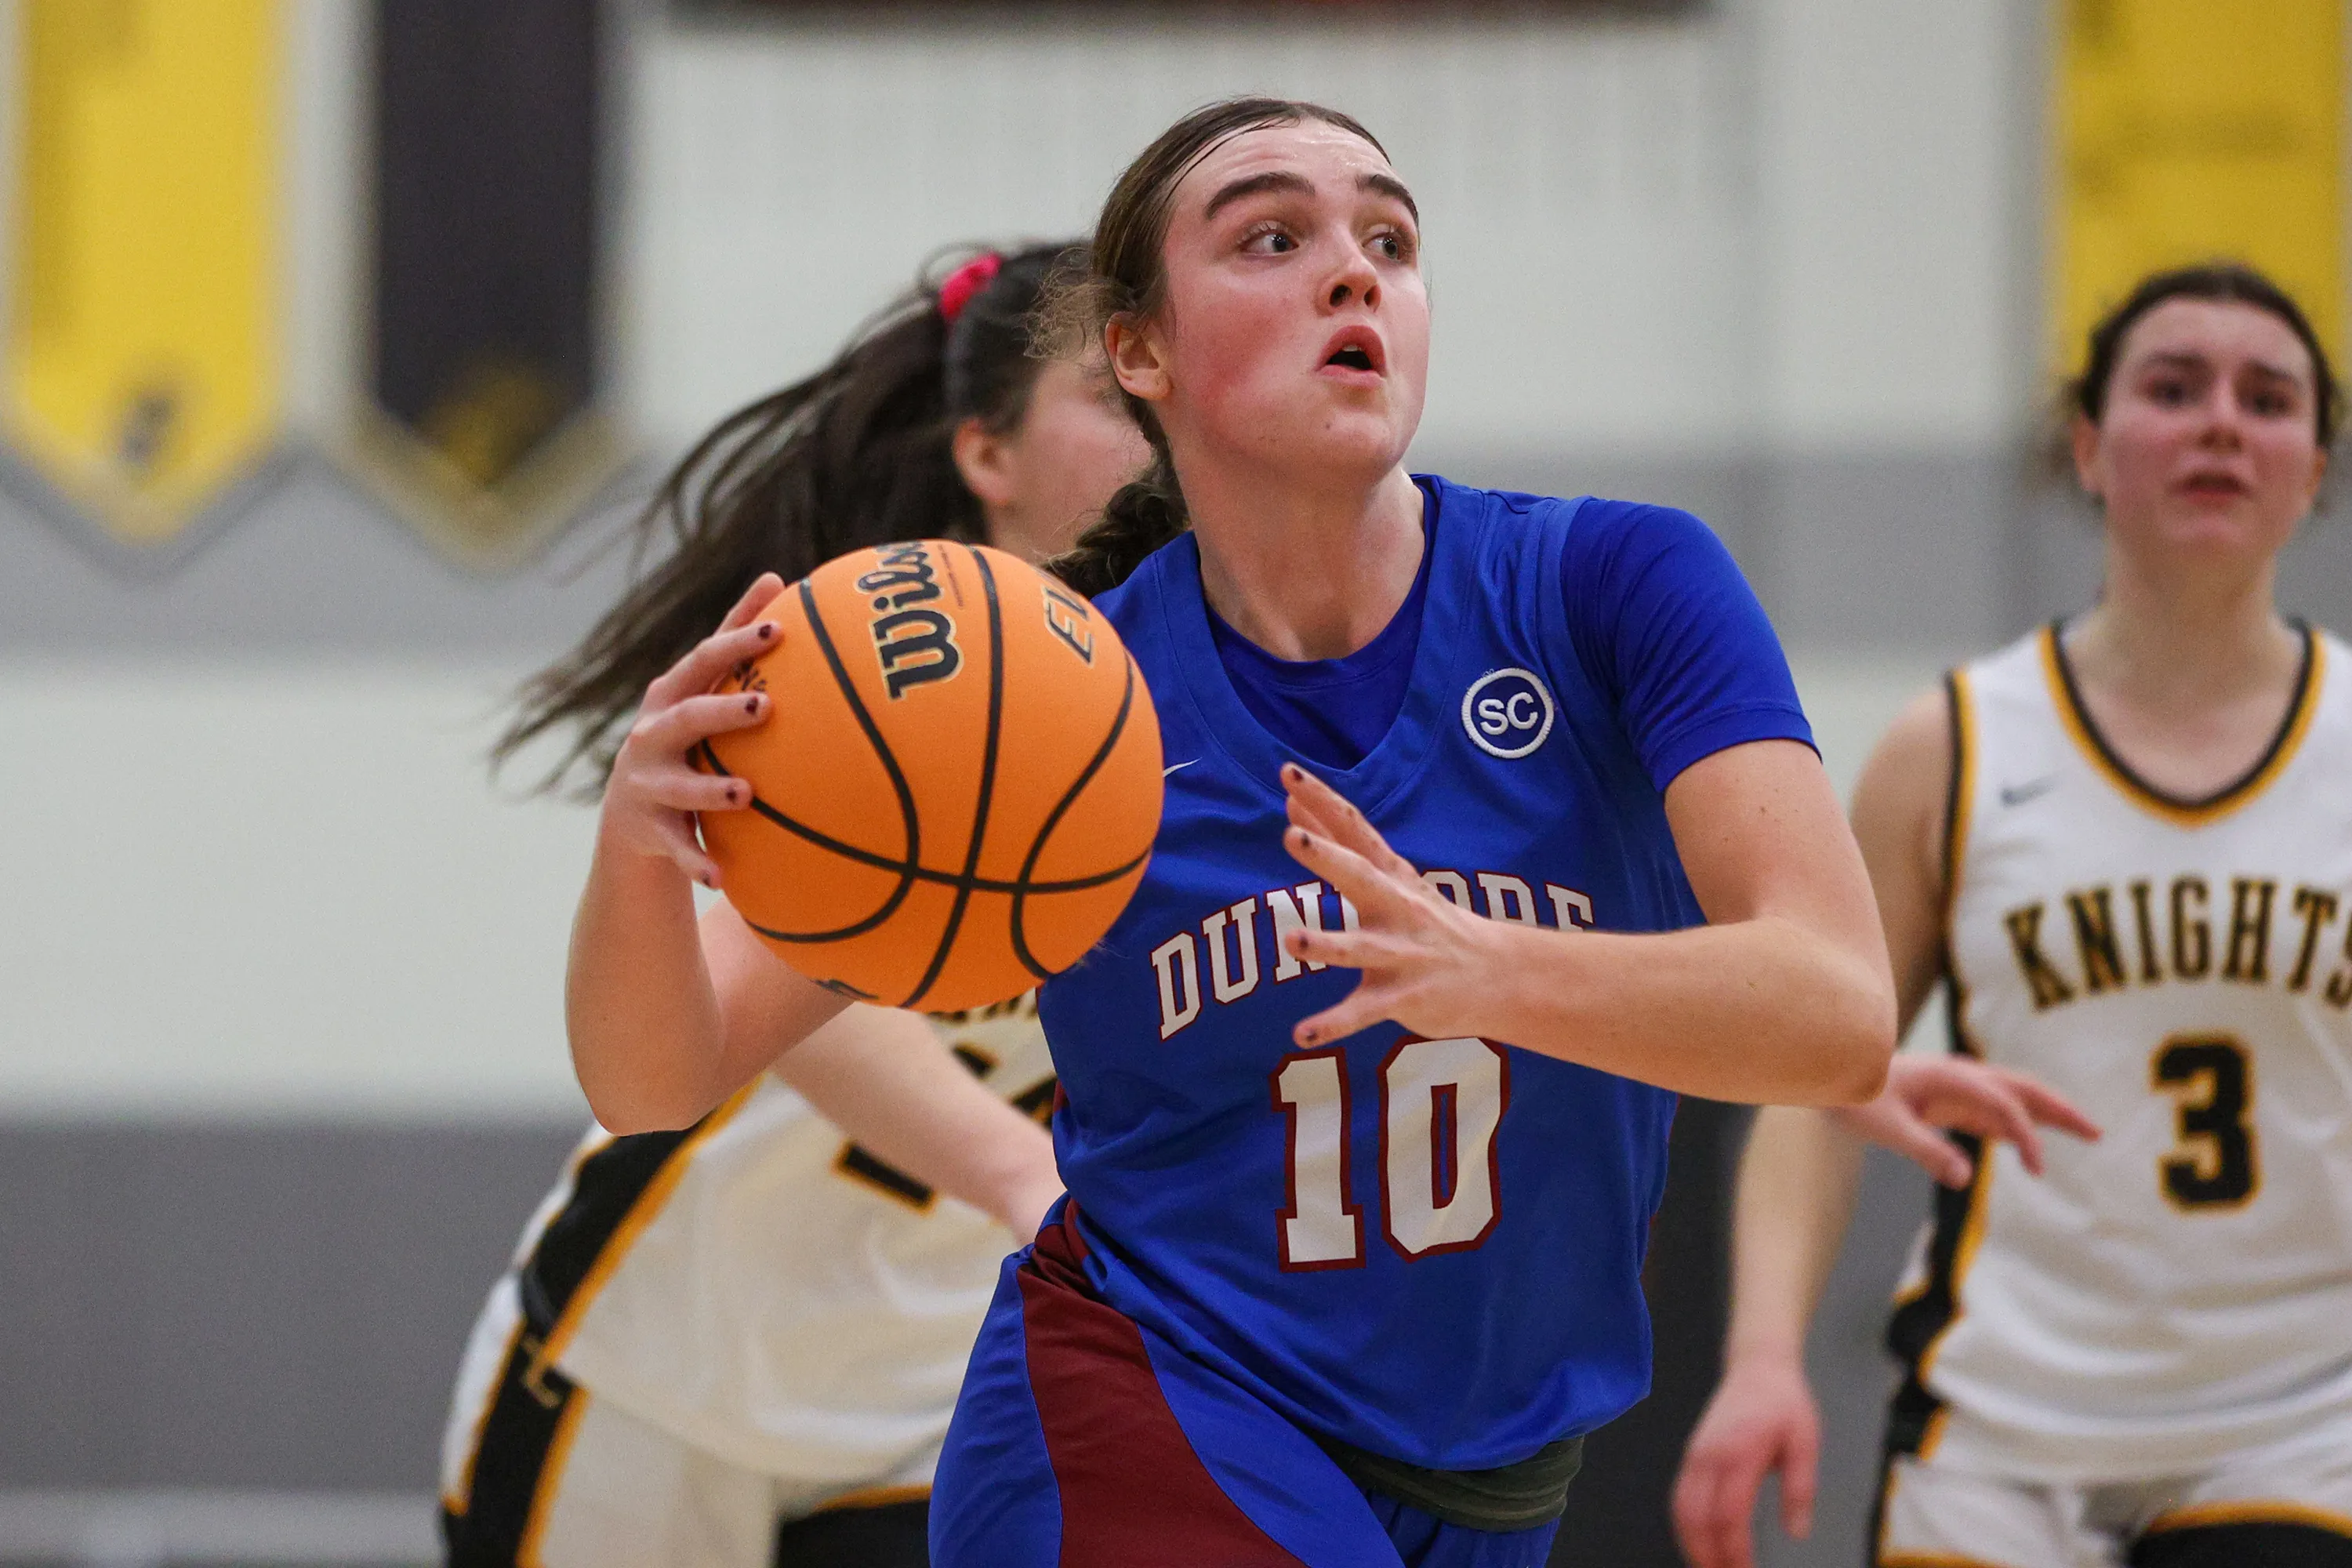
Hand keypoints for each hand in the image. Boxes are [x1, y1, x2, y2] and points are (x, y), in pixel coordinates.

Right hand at [599, 573, 785, 888]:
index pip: (705, 661)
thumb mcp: (704, 695)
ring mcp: (646, 784)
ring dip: (709, 790)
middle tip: (765, 707)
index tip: (779, 630)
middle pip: (685, 717)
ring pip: (677, 787)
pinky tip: (720, 876)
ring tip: (746, 794)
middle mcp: (651, 736)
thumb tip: (782, 578)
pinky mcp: (647, 830)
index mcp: (671, 698)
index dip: (738, 642)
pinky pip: (676, 847)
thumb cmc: (686, 743)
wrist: (632, 822)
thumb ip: (738, 645)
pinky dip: (695, 860)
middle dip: (721, 711)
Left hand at [1275, 764, 1507, 1047]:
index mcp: (1392, 877)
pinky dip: (1333, 1024)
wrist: (1503, 976)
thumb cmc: (1434, 922)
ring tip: (1291, 941)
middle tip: (1292, 835)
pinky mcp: (1404, 997)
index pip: (1355, 831)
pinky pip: (1363, 1013)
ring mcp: (1401, 954)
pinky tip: (1301, 1033)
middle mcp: (1397, 909)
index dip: (1323, 801)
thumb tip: (1293, 805)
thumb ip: (1342, 846)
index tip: (1288, 772)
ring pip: (1360, 949)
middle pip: (1359, 877)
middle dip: (1327, 857)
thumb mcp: (1394, 878)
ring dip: (1327, 944)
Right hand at [1672, 1353, 1819, 1567]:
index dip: (1734, 1551)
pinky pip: (1680, 1497)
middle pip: (1694, 1517)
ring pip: (1681, 1509)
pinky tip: (1700, 1544)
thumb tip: (1797, 1533)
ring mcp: (1695, 1455)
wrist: (1758, 1366)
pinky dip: (1686, 1526)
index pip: (1728, 1515)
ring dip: (1691, 1544)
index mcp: (1739, 1453)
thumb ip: (1801, 1489)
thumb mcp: (1806, 1442)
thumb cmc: (1784, 1403)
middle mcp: (1709, 1456)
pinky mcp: (1691, 1456)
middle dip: (1705, 1556)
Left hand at [1831, 1054, 2100, 1187]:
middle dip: (2060, 1110)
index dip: (2026, 1135)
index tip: (2037, 1169)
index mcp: (1950, 1078)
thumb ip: (1925, 1150)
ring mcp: (1955, 1087)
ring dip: (2046, 1114)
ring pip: (2013, 1098)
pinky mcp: (1946, 1100)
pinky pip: (1990, 1112)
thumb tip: (1964, 1179)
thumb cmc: (1854, 1097)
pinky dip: (2015, 1126)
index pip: (2004, 1105)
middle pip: (2023, 1089)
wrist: (1828, 1073)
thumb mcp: (1886, 1128)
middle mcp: (1960, 1077)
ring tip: (2083, 1134)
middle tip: (2096, 1133)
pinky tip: (2028, 1147)